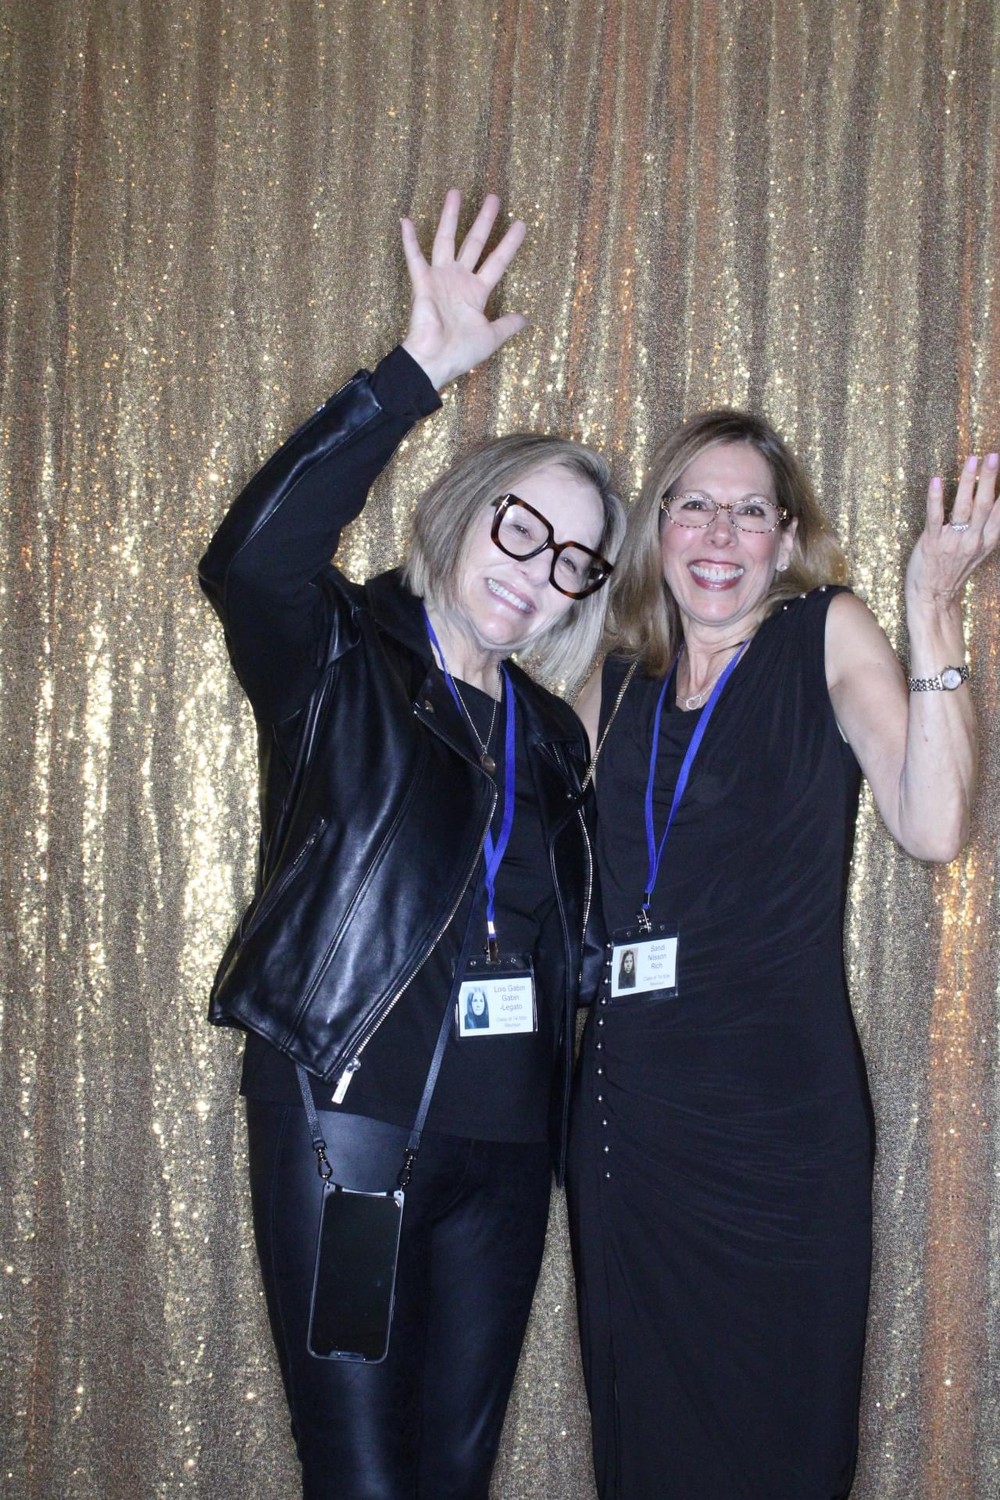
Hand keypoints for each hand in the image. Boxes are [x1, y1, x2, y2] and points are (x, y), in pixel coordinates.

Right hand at [400, 189, 526, 389]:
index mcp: (476, 292)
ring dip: (450, 216)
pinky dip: (409, 240)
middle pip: (474, 243)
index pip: (497, 261)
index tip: (521, 224)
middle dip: (483, 220)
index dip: (509, 243)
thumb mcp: (491, 338)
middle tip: (493, 197)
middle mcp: (459, 281)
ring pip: (446, 240)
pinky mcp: (422, 283)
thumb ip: (507, 325)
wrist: (434, 361)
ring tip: (455, 192)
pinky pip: (415, 257)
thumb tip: (525, 318)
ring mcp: (440, 279)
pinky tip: (406, 220)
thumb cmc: (460, 353)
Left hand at [906, 452, 999, 607]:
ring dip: (968, 482)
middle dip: (990, 478)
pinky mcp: (932, 542)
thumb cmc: (953, 571)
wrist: (933, 598)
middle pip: (986, 503)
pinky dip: (936, 498)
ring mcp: (952, 541)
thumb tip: (995, 503)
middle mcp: (973, 540)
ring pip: (963, 506)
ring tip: (972, 461)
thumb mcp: (978, 551)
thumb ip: (986, 528)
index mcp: (987, 540)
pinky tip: (936, 481)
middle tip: (993, 456)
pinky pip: (934, 516)